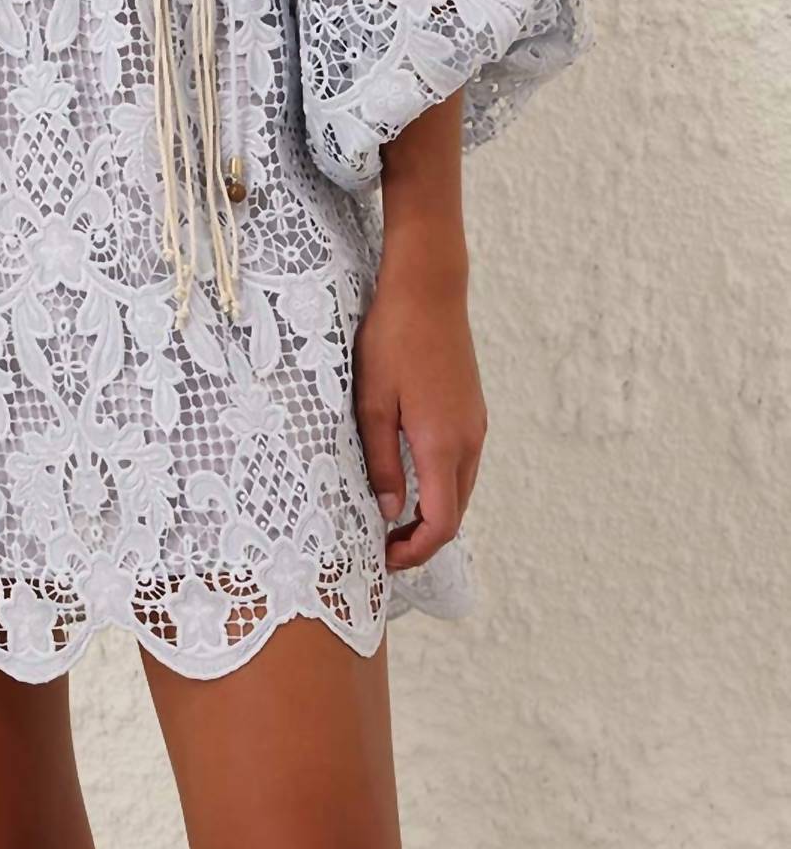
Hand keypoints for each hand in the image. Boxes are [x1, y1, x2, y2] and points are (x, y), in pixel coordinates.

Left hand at [354, 254, 486, 573]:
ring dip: (433, 512)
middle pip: (455, 512)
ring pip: (461, 488)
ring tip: (393, 518)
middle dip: (424, 539)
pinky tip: (412, 478)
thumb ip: (382, 462)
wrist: (429, 290)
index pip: (441, 523)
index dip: (415, 551)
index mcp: (443, 444)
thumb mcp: (372, 403)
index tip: (385, 559)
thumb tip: (389, 511)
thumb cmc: (394, 340)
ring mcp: (475, 424)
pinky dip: (441, 484)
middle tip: (384, 546)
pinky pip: (462, 463)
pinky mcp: (472, 409)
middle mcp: (469, 441)